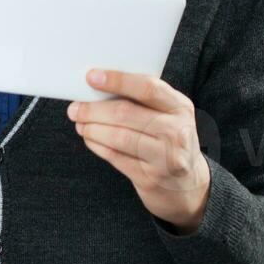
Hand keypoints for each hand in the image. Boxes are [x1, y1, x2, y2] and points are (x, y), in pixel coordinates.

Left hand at [69, 68, 210, 233]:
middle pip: (126, 113)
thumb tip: (96, 86)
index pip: (147, 88)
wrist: (188, 186)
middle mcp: (177, 131)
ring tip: (80, 124)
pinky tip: (89, 139)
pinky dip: (97, 145)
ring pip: (118, 137)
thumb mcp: (167, 116)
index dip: (117, 81)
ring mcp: (166, 157)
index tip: (91, 77)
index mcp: (180, 107)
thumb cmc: (168, 141)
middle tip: (75, 108)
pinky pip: (115, 156)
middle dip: (94, 110)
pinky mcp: (151, 177)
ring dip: (92, 129)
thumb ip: (141, 101)